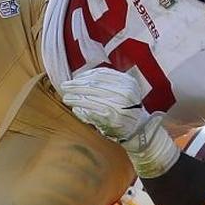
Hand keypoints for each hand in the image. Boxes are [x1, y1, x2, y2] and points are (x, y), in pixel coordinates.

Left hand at [60, 68, 178, 177]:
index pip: (101, 75)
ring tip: (66, 98)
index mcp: (127, 83)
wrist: (140, 129)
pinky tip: (75, 109)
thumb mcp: (125, 90)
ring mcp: (118, 106)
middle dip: (76, 86)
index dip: (85, 76)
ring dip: (76, 98)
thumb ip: (110, 81)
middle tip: (65, 86)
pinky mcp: (112, 119)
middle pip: (93, 86)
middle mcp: (123, 93)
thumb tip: (82, 77)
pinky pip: (92, 113)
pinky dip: (82, 111)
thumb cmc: (128, 108)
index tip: (75, 78)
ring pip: (91, 99)